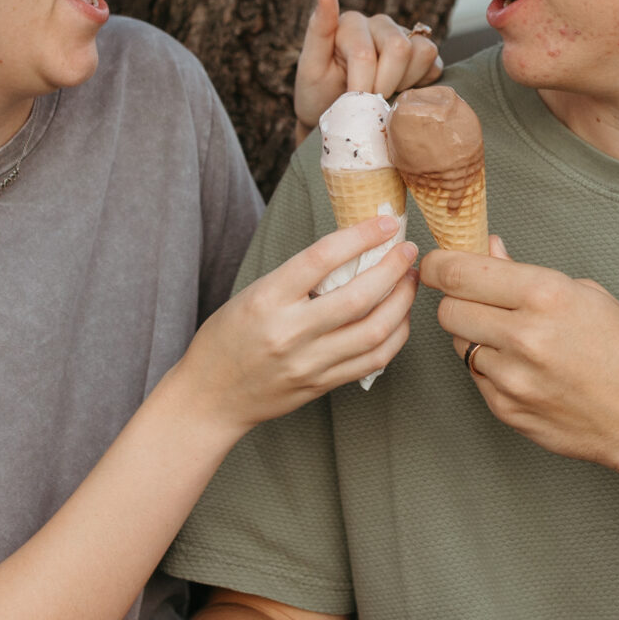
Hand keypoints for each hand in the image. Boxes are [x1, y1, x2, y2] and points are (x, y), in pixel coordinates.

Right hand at [175, 214, 417, 434]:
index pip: (323, 257)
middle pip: (359, 296)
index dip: (361, 235)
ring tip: (408, 282)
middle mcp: (289, 332)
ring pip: (374, 331)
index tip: (385, 223)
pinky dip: (394, 336)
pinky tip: (398, 319)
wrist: (210, 397)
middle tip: (407, 250)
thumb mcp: (253, 295)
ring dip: (402, 302)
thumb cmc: (227, 339)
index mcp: (267, 299)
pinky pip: (372, 361)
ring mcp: (308, 363)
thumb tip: (351, 252)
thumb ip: (298, 278)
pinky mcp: (321, 385)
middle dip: (393, 268)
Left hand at [293, 0, 442, 143]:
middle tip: (369, 101)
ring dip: (403, 83)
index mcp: (352, 23)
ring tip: (382, 94)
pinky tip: (398, 91)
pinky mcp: (422, 54)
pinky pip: (435, 65)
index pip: (365, 54)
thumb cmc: (319, 91)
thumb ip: (318, 28)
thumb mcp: (310, 66)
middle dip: (385, 84)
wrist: (339, 116)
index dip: (362, 86)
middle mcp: (380, 23)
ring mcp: (404, 37)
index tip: (353, 105)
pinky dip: (420, 85)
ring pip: (422, 53)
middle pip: (399, 48)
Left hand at [425, 238, 618, 472]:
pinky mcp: (506, 410)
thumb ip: (525, 273)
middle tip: (479, 300)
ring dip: (476, 336)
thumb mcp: (586, 294)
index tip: (435, 264)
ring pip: (459, 344)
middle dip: (457, 300)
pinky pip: (477, 377)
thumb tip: (486, 250)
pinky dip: (491, 368)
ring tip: (517, 338)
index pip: (458, 272)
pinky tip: (526, 368)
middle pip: (448, 310)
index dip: (438, 265)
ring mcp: (511, 378)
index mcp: (545, 296)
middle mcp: (523, 336)